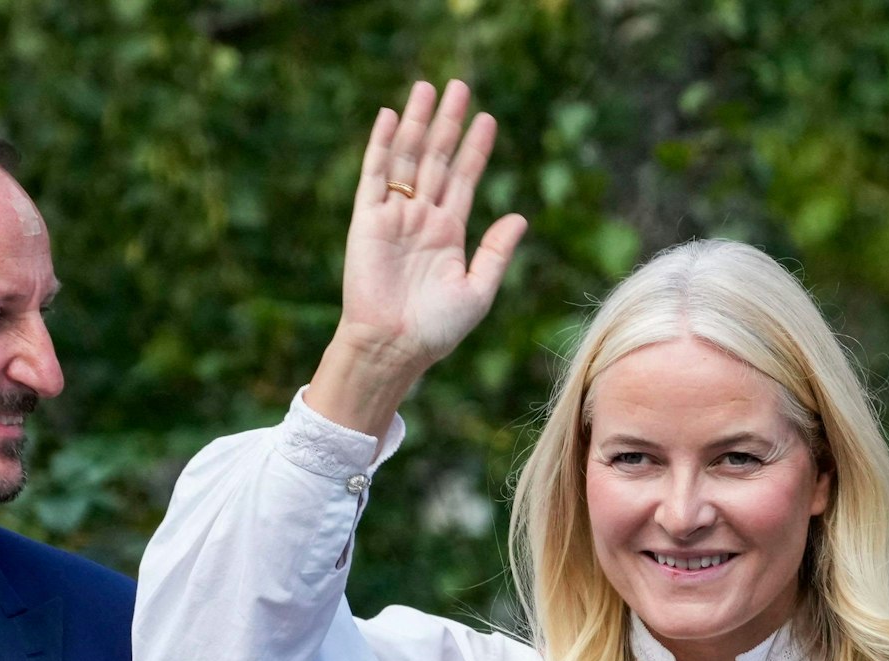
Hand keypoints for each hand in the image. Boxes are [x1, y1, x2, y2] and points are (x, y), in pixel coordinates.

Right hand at [309, 80, 527, 436]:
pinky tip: (389, 116)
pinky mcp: (368, 220)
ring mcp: (394, 216)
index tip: (487, 119)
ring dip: (416, 122)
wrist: (394, 347)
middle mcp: (422, 217)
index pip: (465, 178)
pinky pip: (374, 175)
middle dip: (447, 122)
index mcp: (449, 232)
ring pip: (407, 158)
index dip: (475, 149)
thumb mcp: (478, 290)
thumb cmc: (436, 329)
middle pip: (436, 158)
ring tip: (427, 88)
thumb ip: (496, 252)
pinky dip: (381, 145)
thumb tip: (520, 216)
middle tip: (459, 86)